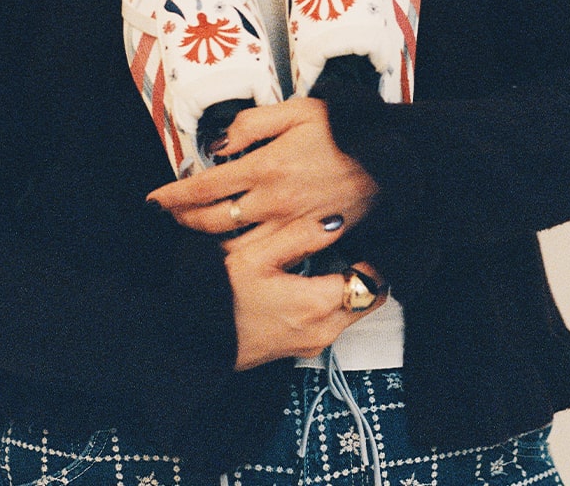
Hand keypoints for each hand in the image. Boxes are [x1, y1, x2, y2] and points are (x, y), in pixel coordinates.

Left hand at [147, 96, 378, 244]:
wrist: (395, 161)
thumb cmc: (347, 130)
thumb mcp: (298, 110)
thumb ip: (253, 124)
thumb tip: (220, 145)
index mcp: (266, 166)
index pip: (204, 188)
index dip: (173, 196)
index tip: (155, 200)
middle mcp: (273, 202)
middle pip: (213, 221)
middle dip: (183, 221)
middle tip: (169, 216)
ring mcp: (292, 225)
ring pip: (236, 243)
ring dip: (209, 239)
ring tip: (195, 230)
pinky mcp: (310, 239)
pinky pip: (267, 253)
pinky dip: (244, 250)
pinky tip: (238, 243)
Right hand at [225, 219, 384, 367]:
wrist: (194, 339)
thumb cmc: (220, 296)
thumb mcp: (257, 255)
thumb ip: (300, 236)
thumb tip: (335, 221)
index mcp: (318, 303)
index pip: (371, 282)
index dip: (375, 259)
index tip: (369, 239)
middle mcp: (324, 329)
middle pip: (368, 300)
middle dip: (367, 274)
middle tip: (356, 246)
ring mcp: (314, 343)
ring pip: (352, 313)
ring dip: (350, 288)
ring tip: (334, 259)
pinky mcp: (302, 349)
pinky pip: (333, 323)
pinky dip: (334, 303)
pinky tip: (313, 281)